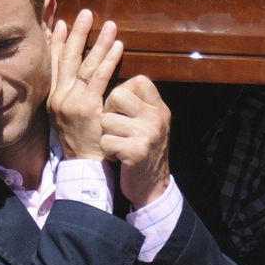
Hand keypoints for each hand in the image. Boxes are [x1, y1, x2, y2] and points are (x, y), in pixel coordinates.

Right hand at [48, 10, 123, 160]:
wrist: (83, 166)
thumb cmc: (80, 139)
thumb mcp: (65, 116)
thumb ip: (67, 93)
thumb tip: (71, 73)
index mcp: (51, 97)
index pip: (52, 63)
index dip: (57, 41)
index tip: (63, 22)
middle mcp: (58, 96)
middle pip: (67, 57)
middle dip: (78, 33)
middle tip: (87, 13)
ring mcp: (72, 101)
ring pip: (86, 64)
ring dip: (98, 42)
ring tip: (109, 25)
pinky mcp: (88, 107)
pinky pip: (100, 78)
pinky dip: (109, 60)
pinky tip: (117, 46)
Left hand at [101, 75, 170, 208]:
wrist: (153, 187)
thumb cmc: (144, 151)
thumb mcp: (150, 123)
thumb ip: (138, 103)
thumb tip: (113, 77)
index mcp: (159, 108)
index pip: (139, 80)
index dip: (123, 90)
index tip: (121, 107)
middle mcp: (156, 117)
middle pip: (117, 94)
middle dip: (109, 111)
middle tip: (115, 127)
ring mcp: (147, 134)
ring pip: (106, 119)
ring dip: (106, 134)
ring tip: (117, 144)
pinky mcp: (135, 152)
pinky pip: (105, 140)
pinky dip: (106, 150)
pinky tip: (116, 156)